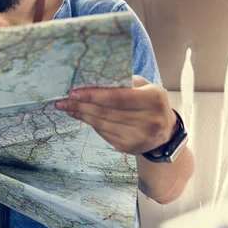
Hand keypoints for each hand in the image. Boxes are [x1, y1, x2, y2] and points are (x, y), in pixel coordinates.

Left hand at [55, 75, 176, 154]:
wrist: (165, 131)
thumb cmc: (150, 101)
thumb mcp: (144, 86)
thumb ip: (123, 81)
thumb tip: (92, 80)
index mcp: (154, 99)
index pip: (117, 97)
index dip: (93, 95)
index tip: (73, 92)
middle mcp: (149, 120)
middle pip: (106, 112)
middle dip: (81, 105)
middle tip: (62, 100)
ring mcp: (139, 137)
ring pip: (102, 124)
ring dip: (81, 114)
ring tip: (67, 107)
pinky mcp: (129, 148)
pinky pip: (103, 133)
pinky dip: (90, 123)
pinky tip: (81, 115)